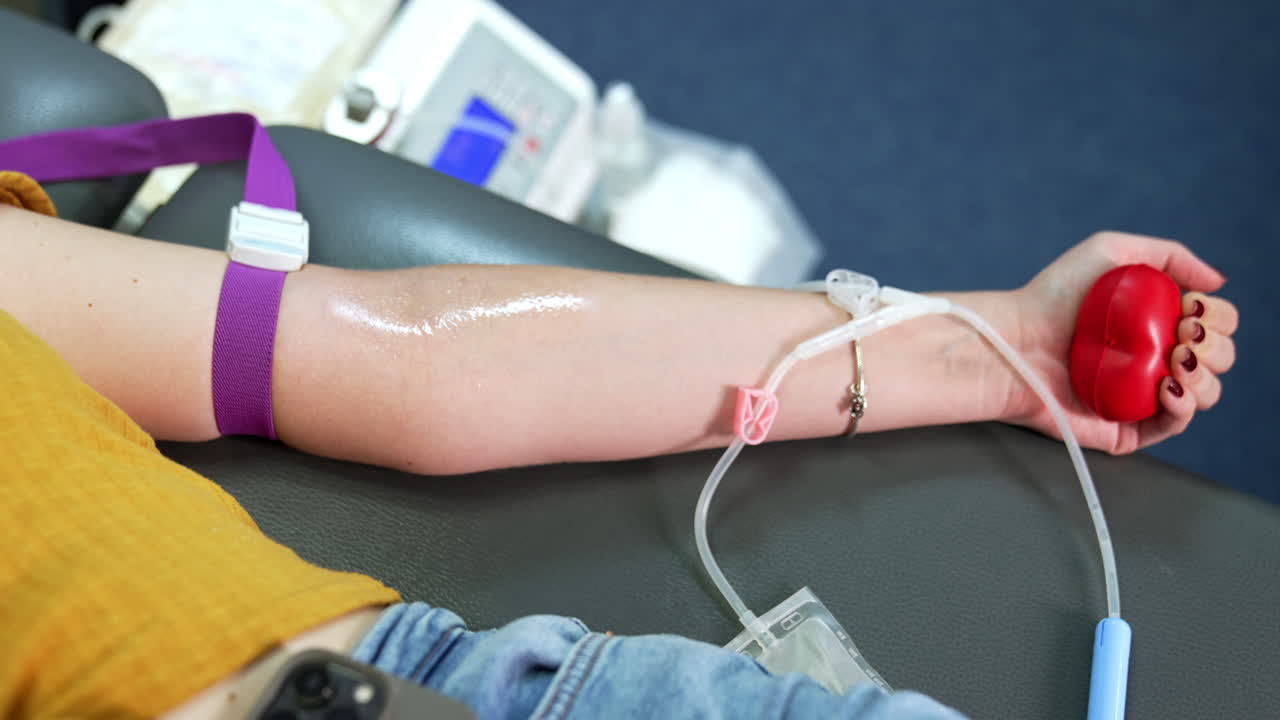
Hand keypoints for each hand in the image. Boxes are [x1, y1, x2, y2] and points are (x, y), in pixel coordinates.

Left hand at [1000, 232, 1236, 453]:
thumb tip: (1217, 282)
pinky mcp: (1124, 426)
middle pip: (1217, 360)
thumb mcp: (1111, 252)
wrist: (1017, 339)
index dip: (1217, 318)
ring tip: (1175, 359)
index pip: (1212, 325)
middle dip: (1215, 346)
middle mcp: (1153, 359)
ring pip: (1204, 393)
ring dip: (1204, 376)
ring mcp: (1140, 394)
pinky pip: (1172, 425)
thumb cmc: (1052, 296)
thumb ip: (1170, 255)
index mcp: (1156, 323)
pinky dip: (1183, 407)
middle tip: (1182, 334)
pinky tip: (1169, 387)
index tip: (1192, 308)